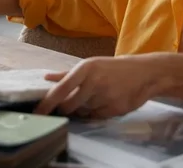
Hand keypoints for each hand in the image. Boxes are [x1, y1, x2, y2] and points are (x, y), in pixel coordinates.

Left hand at [33, 54, 179, 119]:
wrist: (144, 73)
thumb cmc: (113, 68)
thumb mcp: (90, 65)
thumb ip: (67, 74)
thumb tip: (46, 77)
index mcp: (85, 69)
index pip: (60, 90)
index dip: (47, 103)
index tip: (37, 113)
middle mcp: (94, 82)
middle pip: (69, 105)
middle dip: (66, 108)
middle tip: (70, 103)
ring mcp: (105, 96)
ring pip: (83, 112)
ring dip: (82, 109)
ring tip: (93, 98)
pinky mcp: (115, 109)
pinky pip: (96, 117)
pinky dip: (95, 114)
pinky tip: (103, 102)